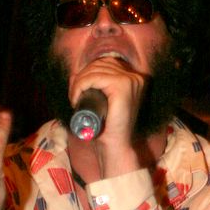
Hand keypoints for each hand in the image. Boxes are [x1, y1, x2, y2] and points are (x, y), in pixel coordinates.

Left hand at [69, 57, 150, 176]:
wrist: (116, 145)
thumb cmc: (108, 127)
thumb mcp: (102, 102)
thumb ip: (94, 88)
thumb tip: (74, 75)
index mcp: (135, 79)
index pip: (106, 63)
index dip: (88, 72)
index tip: (77, 90)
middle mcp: (136, 77)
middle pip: (100, 64)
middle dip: (81, 76)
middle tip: (73, 95)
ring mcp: (131, 81)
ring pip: (95, 70)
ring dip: (79, 82)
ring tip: (74, 98)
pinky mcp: (123, 86)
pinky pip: (95, 78)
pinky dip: (81, 85)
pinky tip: (76, 97)